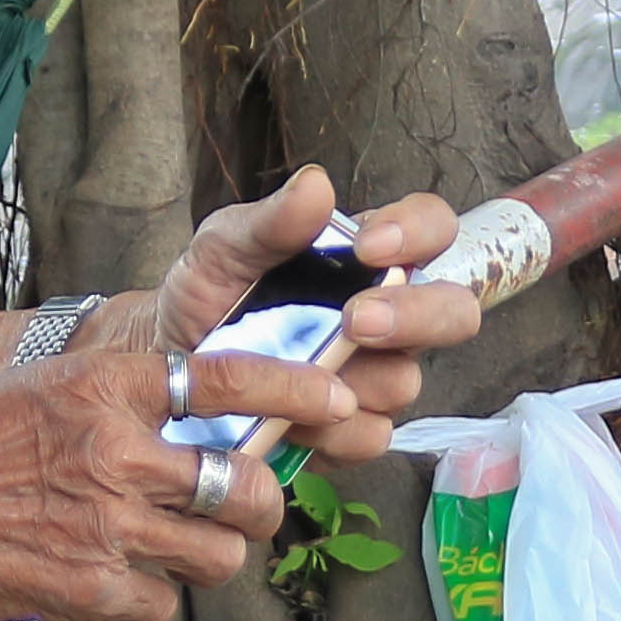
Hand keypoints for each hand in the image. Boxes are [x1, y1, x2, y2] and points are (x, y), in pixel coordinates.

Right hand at [0, 350, 301, 620]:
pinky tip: (114, 585)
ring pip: (219, 555)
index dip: (295, 389)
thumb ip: (114, 400)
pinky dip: (149, 599)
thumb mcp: (40, 389)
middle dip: (259, 504)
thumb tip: (184, 414)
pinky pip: (163, 602)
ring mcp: (110, 524)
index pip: (227, 377)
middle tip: (245, 510)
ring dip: (209, 559)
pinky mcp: (93, 587)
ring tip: (177, 554)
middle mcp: (119, 451)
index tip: (336, 398)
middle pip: (244, 484)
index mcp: (106, 386)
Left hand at [105, 166, 484, 461]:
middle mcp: (391, 316)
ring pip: (405, 383)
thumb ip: (271, 221)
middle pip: (454, 313)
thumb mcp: (226, 247)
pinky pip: (368, 435)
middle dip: (415, 317)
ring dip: (355, 380)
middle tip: (357, 321)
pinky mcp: (354, 431)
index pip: (432, 228)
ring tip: (296, 376)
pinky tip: (287, 419)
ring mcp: (378, 376)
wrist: (167, 366)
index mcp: (372, 256)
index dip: (418, 233)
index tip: (370, 247)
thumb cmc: (210, 294)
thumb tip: (316, 184)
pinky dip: (326, 431)